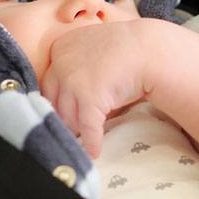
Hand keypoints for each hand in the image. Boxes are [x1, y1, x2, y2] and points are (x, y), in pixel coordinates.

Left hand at [39, 19, 156, 157]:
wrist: (149, 49)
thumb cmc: (126, 48)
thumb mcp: (92, 47)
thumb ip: (76, 64)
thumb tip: (68, 98)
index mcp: (61, 49)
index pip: (49, 83)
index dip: (57, 101)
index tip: (61, 113)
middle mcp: (62, 64)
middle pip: (54, 102)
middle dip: (64, 118)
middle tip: (71, 130)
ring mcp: (74, 81)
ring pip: (68, 117)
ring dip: (77, 130)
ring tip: (83, 139)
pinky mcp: (90, 99)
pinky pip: (87, 127)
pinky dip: (91, 142)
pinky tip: (95, 151)